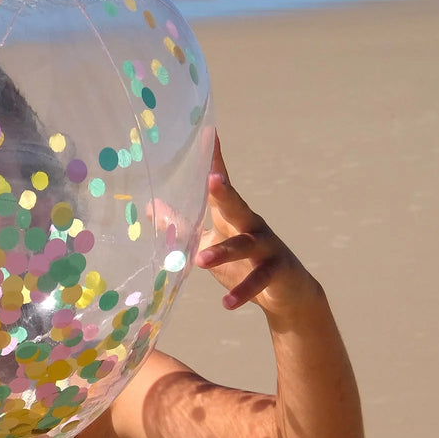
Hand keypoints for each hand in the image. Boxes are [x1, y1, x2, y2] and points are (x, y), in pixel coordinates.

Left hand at [194, 134, 320, 320]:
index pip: (221, 185)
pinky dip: (242, 292)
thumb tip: (150, 208)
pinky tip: (226, 303)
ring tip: (202, 260)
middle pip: (237, 205)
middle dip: (224, 193)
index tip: (209, 134)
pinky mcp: (277, 271)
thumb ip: (184, 225)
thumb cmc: (243, 262)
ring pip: (245, 246)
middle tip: (212, 181)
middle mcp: (251, 225)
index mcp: (232, 216)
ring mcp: (267, 247)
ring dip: (224, 252)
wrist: (288, 293)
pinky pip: (259, 280)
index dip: (214, 161)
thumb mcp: (210, 241)